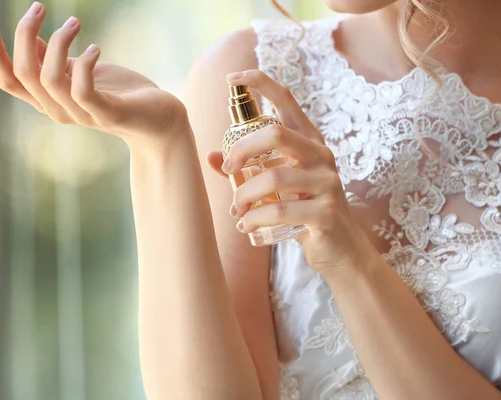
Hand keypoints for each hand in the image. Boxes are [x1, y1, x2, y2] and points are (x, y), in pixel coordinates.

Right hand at [0, 2, 188, 148]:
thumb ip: (55, 59)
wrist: (157, 120)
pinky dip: (84, 64)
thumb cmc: (118, 92)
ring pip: (49, 80)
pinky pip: (82, 91)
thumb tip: (32, 39)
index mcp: (49, 99)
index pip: (9, 82)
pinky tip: (95, 48)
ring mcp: (82, 114)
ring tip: (75, 23)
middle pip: (24, 75)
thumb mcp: (80, 71)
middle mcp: (59, 110)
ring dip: (58, 43)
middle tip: (40, 7)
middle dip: (24, 35)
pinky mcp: (107, 114)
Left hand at [207, 70, 379, 274]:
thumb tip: (211, 156)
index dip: (261, 82)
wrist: (340, 251)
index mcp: (309, 143)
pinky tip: (246, 227)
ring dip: (244, 197)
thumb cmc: (304, 212)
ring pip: (273, 178)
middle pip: (276, 134)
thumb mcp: (276, 187)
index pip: (288, 100)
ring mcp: (327, 183)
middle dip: (241, 151)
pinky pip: (280, 212)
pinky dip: (255, 220)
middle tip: (227, 170)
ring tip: (236, 212)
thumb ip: (246, 170)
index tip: (232, 77)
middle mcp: (321, 156)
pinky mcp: (326, 212)